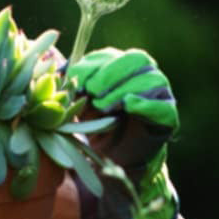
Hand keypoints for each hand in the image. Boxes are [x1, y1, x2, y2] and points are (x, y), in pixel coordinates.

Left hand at [67, 47, 178, 218]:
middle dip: (109, 74)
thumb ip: (70, 83)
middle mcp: (144, 75)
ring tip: (104, 106)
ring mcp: (160, 95)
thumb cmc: (94, 129)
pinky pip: (163, 106)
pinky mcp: (167, 116)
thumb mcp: (78, 104)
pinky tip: (128, 106)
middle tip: (91, 94)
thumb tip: (51, 60)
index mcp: (121, 68)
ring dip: (123, 89)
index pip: (110, 55)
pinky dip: (145, 104)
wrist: (113, 162)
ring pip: (148, 79)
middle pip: (134, 59)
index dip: (91, 66)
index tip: (75, 82)